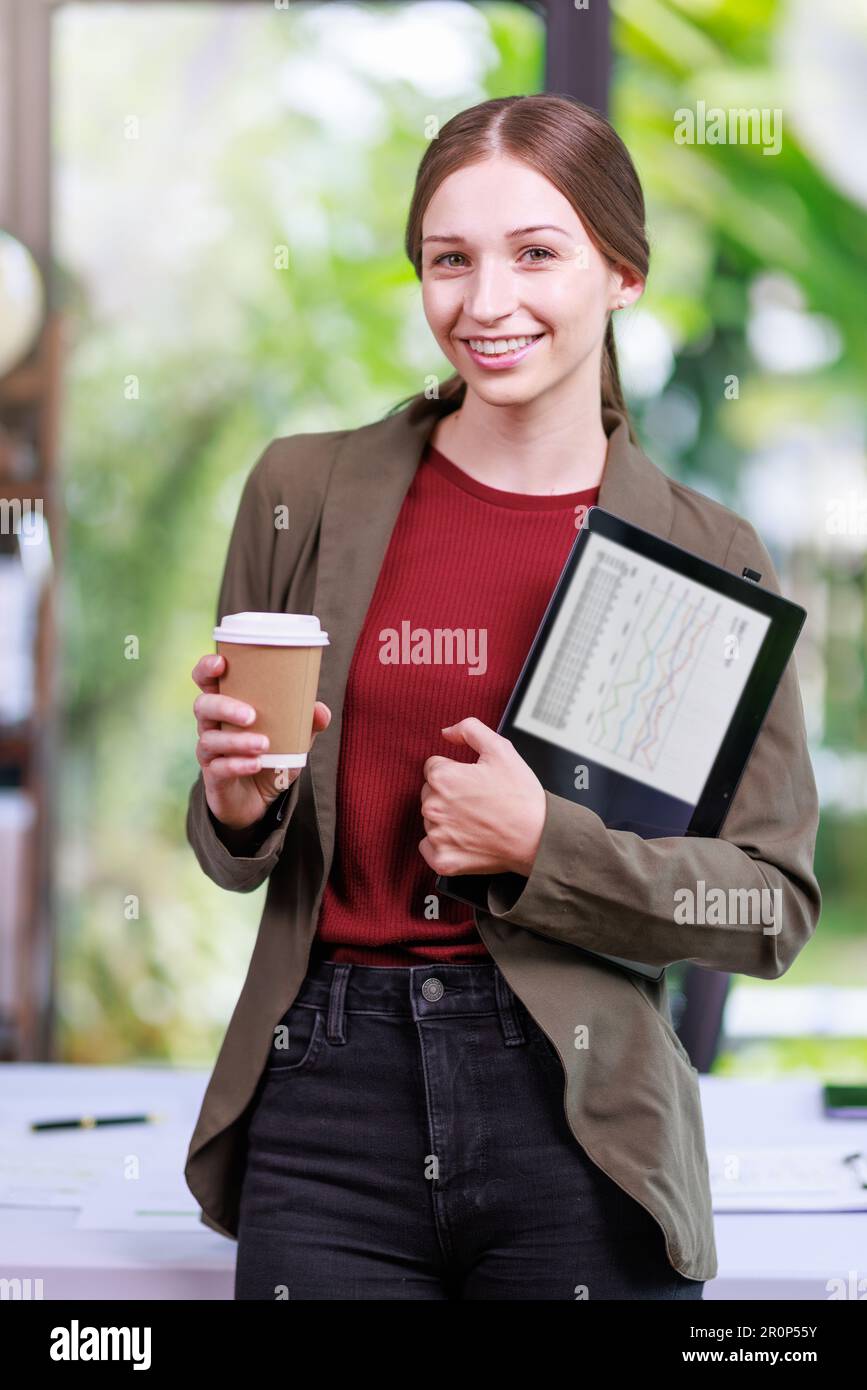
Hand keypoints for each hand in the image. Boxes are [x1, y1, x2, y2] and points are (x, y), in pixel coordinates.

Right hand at [192, 652, 330, 830]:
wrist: (258, 800)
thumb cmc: (271, 757)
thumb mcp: (293, 740)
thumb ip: (307, 724)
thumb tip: (320, 709)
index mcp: (226, 706)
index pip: (206, 681)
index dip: (206, 668)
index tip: (220, 662)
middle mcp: (212, 725)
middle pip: (203, 706)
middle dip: (224, 706)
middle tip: (251, 715)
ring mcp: (210, 752)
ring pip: (209, 739)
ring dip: (237, 741)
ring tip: (264, 744)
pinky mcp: (214, 777)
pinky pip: (219, 769)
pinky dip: (238, 765)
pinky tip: (257, 764)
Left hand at [418, 717, 546, 877]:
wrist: (538, 837)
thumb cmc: (521, 797)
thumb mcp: (501, 749)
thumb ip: (469, 729)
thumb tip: (447, 732)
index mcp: (443, 777)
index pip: (434, 767)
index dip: (456, 771)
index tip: (473, 782)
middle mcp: (434, 807)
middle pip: (429, 793)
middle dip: (449, 794)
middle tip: (478, 801)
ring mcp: (437, 836)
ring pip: (431, 819)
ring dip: (447, 818)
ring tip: (476, 820)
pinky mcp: (443, 860)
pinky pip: (428, 848)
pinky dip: (443, 845)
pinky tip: (465, 839)